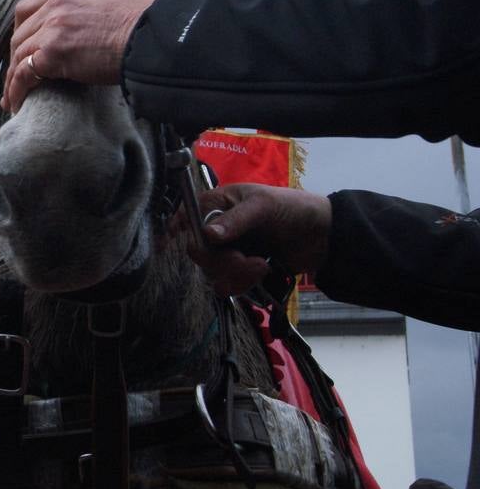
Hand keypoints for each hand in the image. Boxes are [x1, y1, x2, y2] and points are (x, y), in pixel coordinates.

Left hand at [2, 0, 158, 112]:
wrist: (156, 37)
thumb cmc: (148, 15)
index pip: (29, 8)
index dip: (23, 29)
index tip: (24, 46)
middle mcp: (55, 7)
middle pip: (20, 33)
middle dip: (16, 56)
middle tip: (18, 75)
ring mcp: (52, 29)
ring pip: (20, 55)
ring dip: (14, 78)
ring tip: (13, 97)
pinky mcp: (53, 54)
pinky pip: (25, 74)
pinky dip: (17, 90)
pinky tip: (17, 103)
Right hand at [188, 183, 332, 295]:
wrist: (323, 237)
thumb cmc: (292, 208)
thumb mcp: (263, 206)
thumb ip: (235, 220)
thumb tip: (207, 235)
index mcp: (216, 204)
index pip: (186, 218)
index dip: (174, 232)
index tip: (166, 246)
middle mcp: (216, 228)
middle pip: (199, 251)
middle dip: (223, 261)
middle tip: (249, 260)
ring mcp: (227, 250)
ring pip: (212, 271)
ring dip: (236, 274)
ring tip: (261, 267)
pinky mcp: (239, 270)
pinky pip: (225, 284)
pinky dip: (240, 285)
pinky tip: (259, 276)